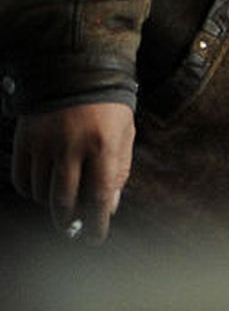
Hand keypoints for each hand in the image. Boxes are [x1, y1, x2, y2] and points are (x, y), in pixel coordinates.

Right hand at [11, 102, 134, 241]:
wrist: (77, 71)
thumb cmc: (108, 108)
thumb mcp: (124, 135)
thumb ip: (118, 172)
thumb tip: (107, 208)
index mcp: (103, 146)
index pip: (99, 197)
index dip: (96, 223)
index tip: (95, 238)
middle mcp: (72, 147)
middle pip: (64, 201)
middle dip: (68, 223)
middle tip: (72, 231)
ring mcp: (44, 143)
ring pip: (41, 193)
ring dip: (51, 206)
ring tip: (62, 205)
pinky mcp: (25, 140)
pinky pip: (22, 178)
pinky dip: (31, 192)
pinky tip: (42, 191)